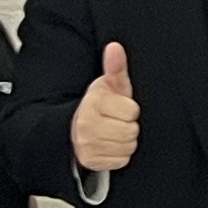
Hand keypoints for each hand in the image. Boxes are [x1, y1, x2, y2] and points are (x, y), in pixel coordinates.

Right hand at [72, 40, 141, 173]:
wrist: (75, 128)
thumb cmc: (100, 105)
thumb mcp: (109, 85)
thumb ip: (116, 66)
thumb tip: (115, 47)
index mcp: (93, 102)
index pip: (132, 111)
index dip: (130, 109)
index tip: (119, 106)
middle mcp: (87, 124)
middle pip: (131, 130)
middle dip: (128, 125)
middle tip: (116, 120)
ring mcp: (88, 144)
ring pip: (128, 146)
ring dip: (125, 141)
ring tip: (113, 131)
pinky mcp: (91, 161)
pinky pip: (121, 160)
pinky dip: (119, 154)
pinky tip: (110, 144)